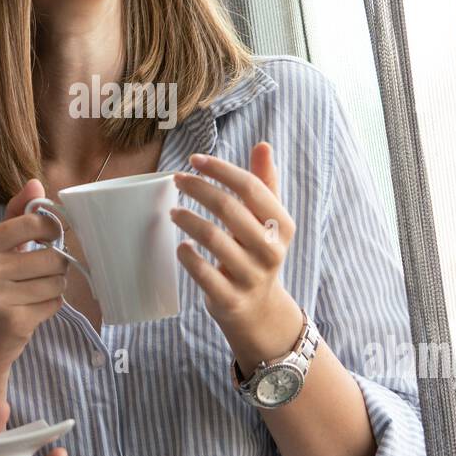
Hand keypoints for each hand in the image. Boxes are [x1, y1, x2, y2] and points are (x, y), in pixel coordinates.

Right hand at [0, 179, 66, 362]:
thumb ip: (16, 217)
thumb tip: (36, 183)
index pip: (33, 223)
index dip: (52, 230)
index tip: (49, 237)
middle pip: (52, 256)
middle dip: (55, 267)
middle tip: (39, 274)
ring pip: (57, 281)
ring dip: (54, 288)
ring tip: (32, 293)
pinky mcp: (13, 320)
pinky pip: (54, 303)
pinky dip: (50, 306)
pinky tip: (30, 310)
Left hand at [170, 143, 298, 328]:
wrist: (259, 311)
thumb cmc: (258, 253)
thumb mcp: (269, 221)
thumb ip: (265, 183)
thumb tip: (263, 145)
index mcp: (282, 225)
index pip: (251, 187)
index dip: (220, 169)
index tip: (194, 159)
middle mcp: (270, 250)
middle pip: (228, 208)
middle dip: (197, 188)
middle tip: (177, 180)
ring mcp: (250, 276)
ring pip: (212, 237)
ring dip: (187, 219)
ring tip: (174, 212)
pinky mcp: (229, 298)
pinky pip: (202, 272)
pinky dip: (187, 255)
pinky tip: (181, 247)